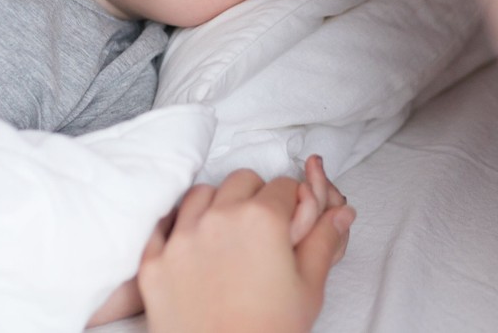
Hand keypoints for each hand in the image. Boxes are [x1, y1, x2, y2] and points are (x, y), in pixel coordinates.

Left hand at [138, 167, 355, 332]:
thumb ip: (325, 240)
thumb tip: (343, 212)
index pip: (283, 185)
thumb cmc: (272, 331)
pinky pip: (163, 224)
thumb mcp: (309, 287)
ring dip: (217, 205)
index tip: (291, 223)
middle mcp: (220, 217)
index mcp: (264, 219)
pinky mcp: (154, 261)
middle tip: (262, 230)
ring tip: (227, 236)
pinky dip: (177, 228)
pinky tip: (192, 245)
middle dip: (256, 197)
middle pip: (242, 180)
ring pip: (201, 194)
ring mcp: (182, 238)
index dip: (292, 203)